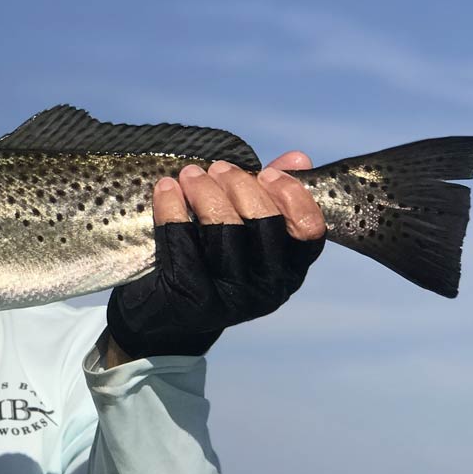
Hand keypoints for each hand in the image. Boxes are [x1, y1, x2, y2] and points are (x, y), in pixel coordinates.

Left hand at [106, 152, 325, 361]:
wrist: (163, 315)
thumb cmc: (209, 263)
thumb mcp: (244, 232)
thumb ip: (270, 195)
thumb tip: (297, 158)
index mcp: (288, 271)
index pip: (309, 232)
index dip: (292, 196)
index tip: (267, 172)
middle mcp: (268, 290)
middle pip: (264, 222)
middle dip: (240, 184)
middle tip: (218, 168)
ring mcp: (232, 299)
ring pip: (224, 228)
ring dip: (204, 191)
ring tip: (190, 174)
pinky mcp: (192, 300)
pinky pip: (183, 241)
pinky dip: (172, 208)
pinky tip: (166, 190)